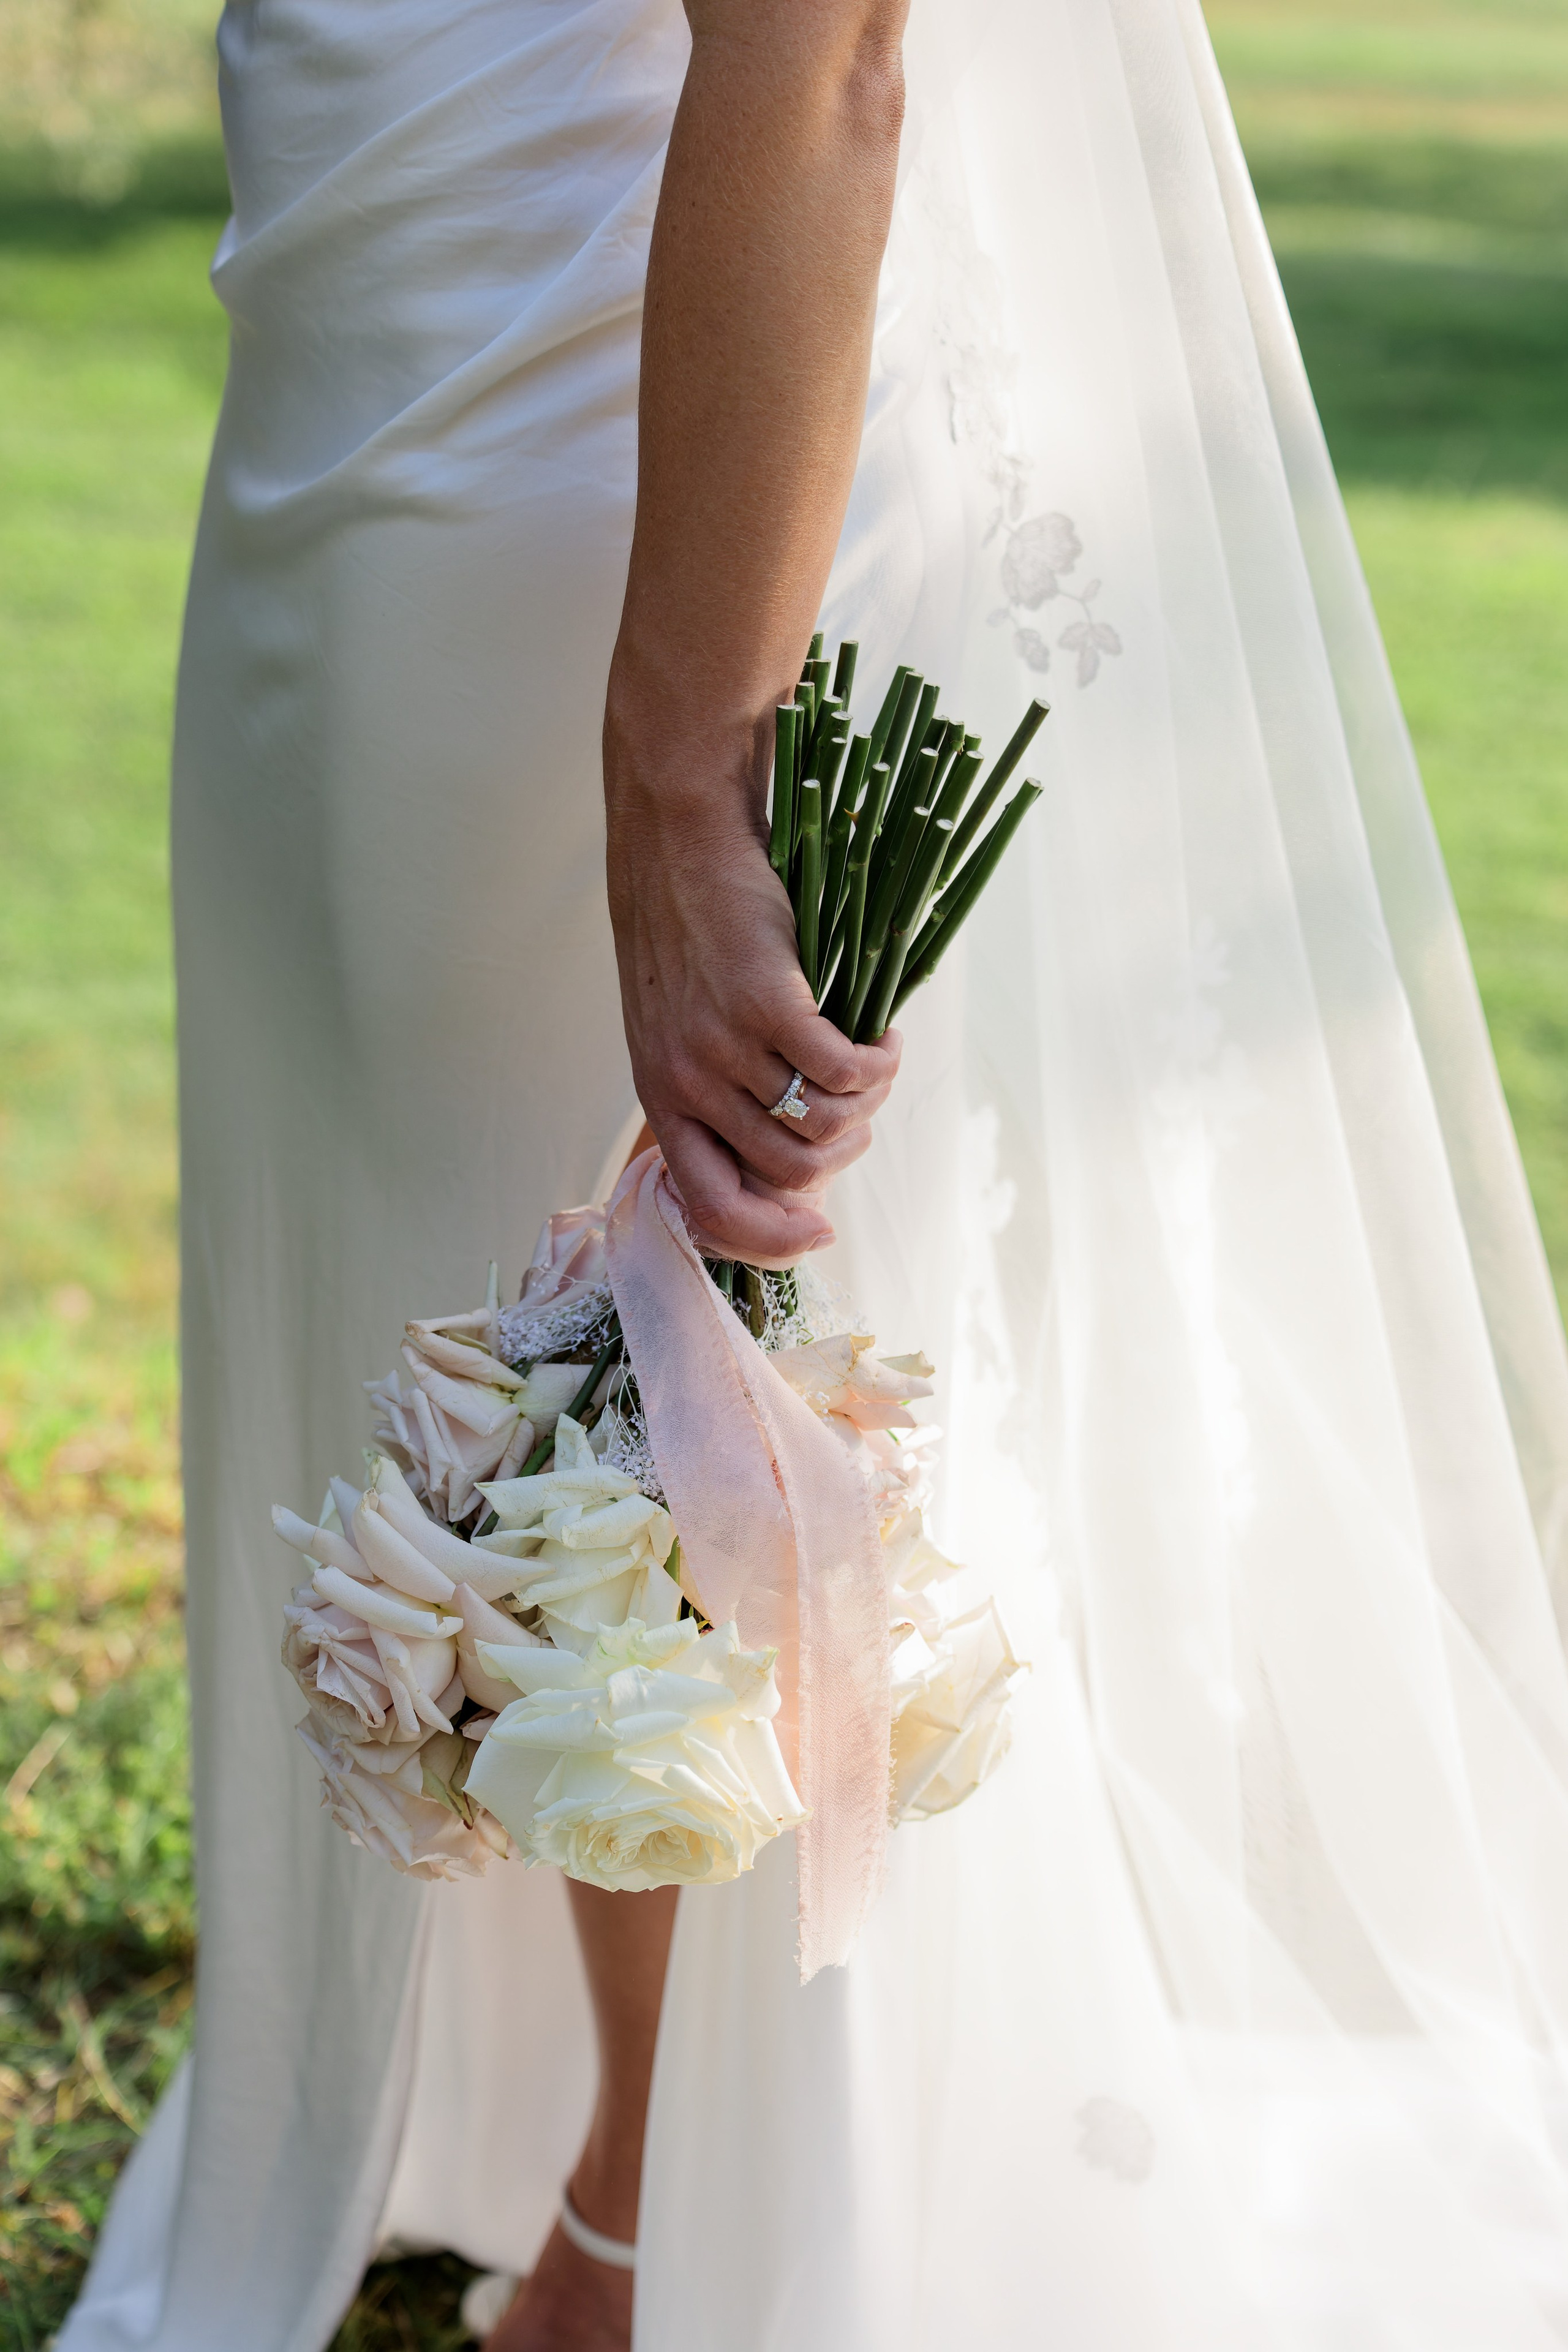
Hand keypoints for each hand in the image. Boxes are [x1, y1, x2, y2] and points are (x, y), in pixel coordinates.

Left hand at [605, 758, 900, 1264]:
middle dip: (844, 1152)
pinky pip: (844, 1071)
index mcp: (661, 1098)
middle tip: (861, 1106)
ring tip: (876, 1065)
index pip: (713, 1212)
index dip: (772, 1239)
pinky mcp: (767, 1004)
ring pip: (824, 1126)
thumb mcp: (676, 1025)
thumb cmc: (687, 930)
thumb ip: (715, 1089)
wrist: (678, 837)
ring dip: (868, 1105)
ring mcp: (724, 1047)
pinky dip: (879, 1065)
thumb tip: (787, 1157)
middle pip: (791, 1174)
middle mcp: (686, 1084)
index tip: (820, 1230)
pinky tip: (884, 1039)